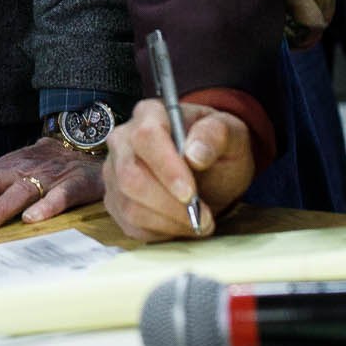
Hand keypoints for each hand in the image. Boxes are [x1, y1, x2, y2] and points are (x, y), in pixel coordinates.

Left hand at [0, 137, 103, 236]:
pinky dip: (45, 207)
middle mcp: (20, 171)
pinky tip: (31, 220)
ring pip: (20, 191)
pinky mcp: (74, 184)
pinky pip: (59, 196)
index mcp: (2, 170)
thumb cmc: (41, 168)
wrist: (84, 146)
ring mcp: (47, 177)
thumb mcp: (11, 175)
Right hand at [102, 100, 254, 241]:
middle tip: (202, 216)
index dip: (166, 168)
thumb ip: (216, 135)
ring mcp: (114, 171)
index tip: (190, 193)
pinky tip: (180, 224)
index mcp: (150, 114)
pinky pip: (130, 224)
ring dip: (168, 222)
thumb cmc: (217, 148)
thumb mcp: (231, 134)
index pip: (146, 137)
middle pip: (130, 176)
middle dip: (168, 204)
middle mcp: (123, 140)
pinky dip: (160, 232)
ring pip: (129, 205)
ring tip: (198, 222)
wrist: (210, 171)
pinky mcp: (115, 200)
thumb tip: (195, 154)